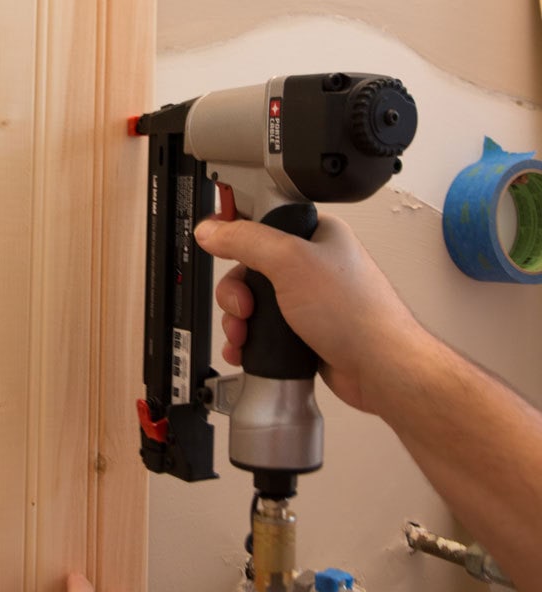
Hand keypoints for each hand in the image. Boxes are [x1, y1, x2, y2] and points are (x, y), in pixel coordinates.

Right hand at [194, 213, 416, 412]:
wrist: (380, 370)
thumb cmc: (356, 314)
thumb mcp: (290, 262)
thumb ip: (246, 241)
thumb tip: (212, 230)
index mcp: (315, 234)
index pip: (263, 221)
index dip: (238, 234)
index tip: (219, 246)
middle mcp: (312, 264)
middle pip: (250, 267)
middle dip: (236, 291)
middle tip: (243, 306)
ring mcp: (308, 300)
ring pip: (254, 302)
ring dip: (240, 320)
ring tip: (244, 333)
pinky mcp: (304, 331)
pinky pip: (264, 330)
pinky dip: (249, 341)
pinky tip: (246, 349)